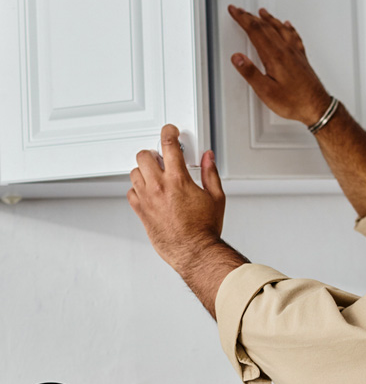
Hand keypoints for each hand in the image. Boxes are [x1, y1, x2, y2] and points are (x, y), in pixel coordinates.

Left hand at [128, 124, 225, 275]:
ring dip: (144, 171)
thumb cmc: (205, 230)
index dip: (168, 132)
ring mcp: (147, 199)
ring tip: (155, 177)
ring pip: (135, 173)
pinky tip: (149, 193)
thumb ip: (210, 173)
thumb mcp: (216, 197)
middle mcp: (159, 187)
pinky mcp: (141, 212)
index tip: (170, 132)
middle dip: (153, 153)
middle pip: (144, 155)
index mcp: (178, 180)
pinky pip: (131, 193)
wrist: (195, 252)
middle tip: (162, 159)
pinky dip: (138, 190)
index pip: (168, 145)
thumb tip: (208, 158)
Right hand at [228, 6, 330, 125]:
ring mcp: (295, 53)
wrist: (317, 107)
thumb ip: (250, 73)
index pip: (255, 31)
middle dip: (250, 17)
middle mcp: (286, 51)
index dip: (243, 19)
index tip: (234, 11)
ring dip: (269, 18)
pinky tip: (287, 25)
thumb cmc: (294, 102)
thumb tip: (237, 58)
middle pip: (266, 27)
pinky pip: (294, 36)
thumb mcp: (266, 92)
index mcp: (275, 56)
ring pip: (280, 28)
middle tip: (240, 10)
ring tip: (261, 12)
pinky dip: (287, 27)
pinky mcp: (302, 58)